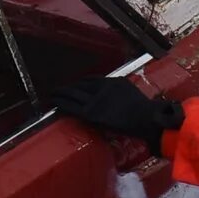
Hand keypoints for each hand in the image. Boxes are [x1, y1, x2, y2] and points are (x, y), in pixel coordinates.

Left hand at [49, 77, 182, 144]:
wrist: (146, 117)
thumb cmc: (143, 108)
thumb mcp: (130, 90)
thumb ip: (119, 89)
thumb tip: (112, 93)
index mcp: (111, 82)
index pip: (90, 80)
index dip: (80, 83)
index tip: (74, 86)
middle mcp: (101, 88)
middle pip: (79, 86)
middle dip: (68, 88)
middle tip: (57, 89)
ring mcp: (95, 101)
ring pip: (73, 95)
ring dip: (61, 94)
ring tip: (52, 94)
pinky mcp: (92, 113)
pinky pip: (73, 107)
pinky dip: (63, 104)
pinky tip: (56, 103)